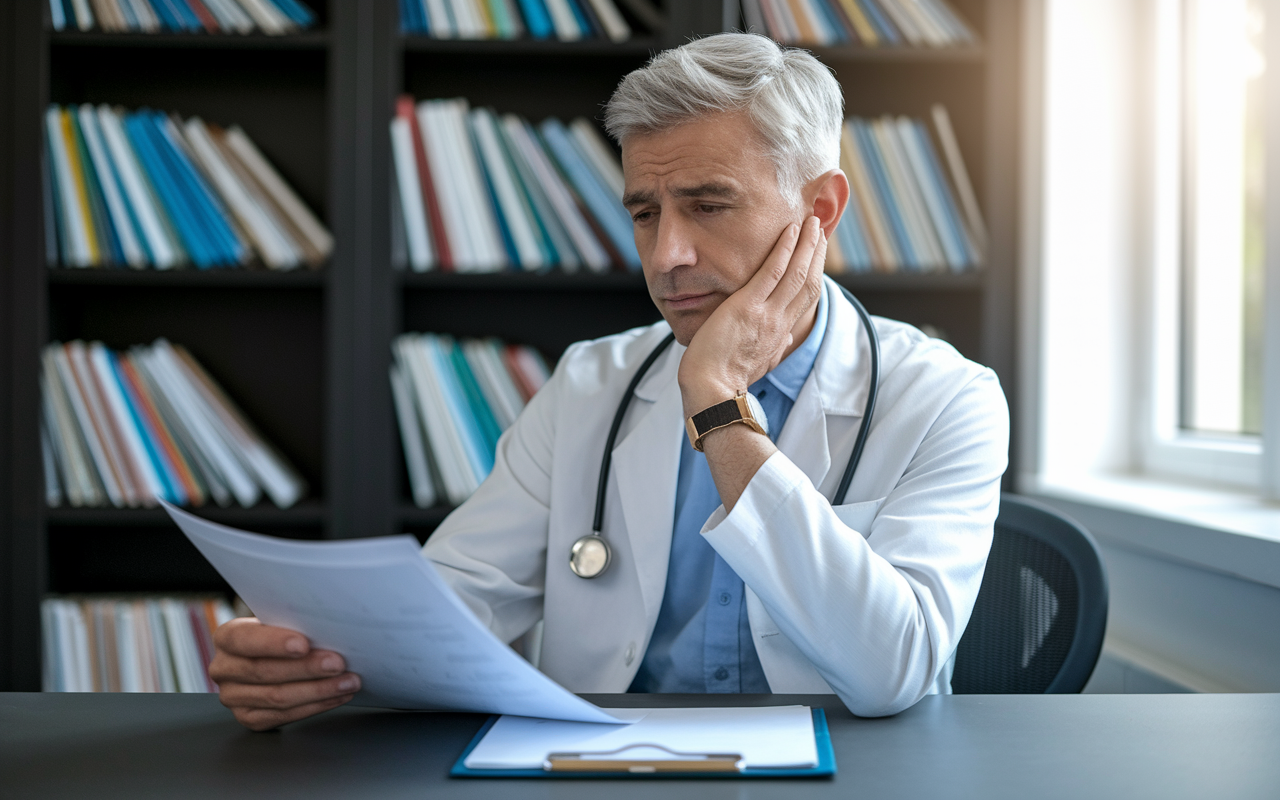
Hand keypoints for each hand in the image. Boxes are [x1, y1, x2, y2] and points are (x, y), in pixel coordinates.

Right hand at [209, 617, 360, 730]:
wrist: (270, 656)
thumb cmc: (281, 634)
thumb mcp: (280, 620)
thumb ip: (293, 623)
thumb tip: (328, 628)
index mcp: (227, 637)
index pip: (245, 640)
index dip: (274, 643)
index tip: (303, 644)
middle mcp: (224, 669)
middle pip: (265, 671)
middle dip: (306, 668)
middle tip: (338, 663)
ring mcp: (233, 697)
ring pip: (278, 697)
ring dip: (319, 690)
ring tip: (347, 681)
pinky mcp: (249, 718)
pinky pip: (284, 716)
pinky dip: (316, 705)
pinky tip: (337, 696)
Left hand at [678, 216, 826, 416]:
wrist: (712, 393)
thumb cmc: (725, 382)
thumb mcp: (758, 365)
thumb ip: (774, 349)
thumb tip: (786, 340)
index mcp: (780, 335)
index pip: (805, 299)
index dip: (814, 274)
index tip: (817, 255)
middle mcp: (779, 322)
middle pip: (808, 281)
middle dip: (816, 253)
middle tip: (820, 229)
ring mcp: (766, 314)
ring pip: (796, 273)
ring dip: (806, 244)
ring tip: (810, 221)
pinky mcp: (748, 308)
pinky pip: (773, 273)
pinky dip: (784, 250)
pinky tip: (790, 230)